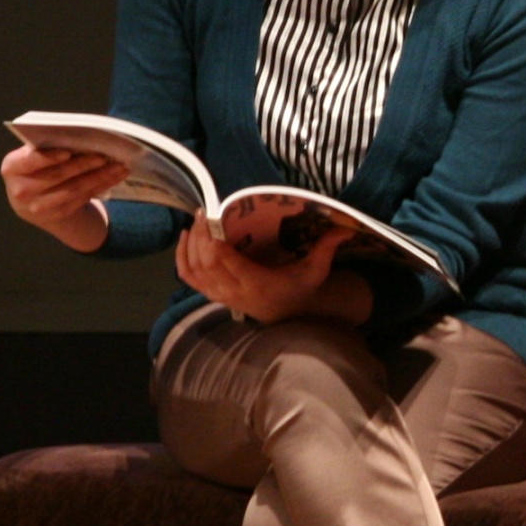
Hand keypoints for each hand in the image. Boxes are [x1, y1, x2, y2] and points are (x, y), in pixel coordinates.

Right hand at [0, 143, 124, 251]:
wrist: (31, 199)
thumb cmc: (35, 166)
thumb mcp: (31, 156)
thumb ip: (46, 146)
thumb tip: (80, 136)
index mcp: (12, 168)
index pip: (29, 161)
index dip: (48, 157)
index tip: (67, 151)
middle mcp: (21, 190)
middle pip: (57, 176)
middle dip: (83, 165)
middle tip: (104, 155)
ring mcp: (39, 207)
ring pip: (74, 189)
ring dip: (99, 177)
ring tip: (118, 165)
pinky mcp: (58, 214)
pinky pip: (83, 198)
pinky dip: (101, 185)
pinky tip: (115, 175)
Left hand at [177, 213, 354, 324]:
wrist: (288, 314)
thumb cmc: (301, 288)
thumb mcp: (317, 270)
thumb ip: (327, 248)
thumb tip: (345, 227)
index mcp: (257, 284)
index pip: (228, 265)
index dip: (214, 243)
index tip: (213, 219)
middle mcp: (234, 291)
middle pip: (206, 263)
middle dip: (201, 236)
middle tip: (205, 212)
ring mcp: (220, 294)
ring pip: (194, 270)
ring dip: (190, 244)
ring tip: (197, 221)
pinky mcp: (212, 294)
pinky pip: (188, 277)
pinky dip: (181, 258)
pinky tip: (185, 238)